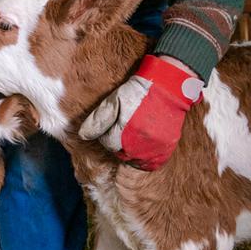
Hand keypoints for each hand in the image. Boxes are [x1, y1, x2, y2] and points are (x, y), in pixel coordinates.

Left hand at [78, 55, 202, 169]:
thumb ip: (98, 119)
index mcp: (123, 134)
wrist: (167, 86)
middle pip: (121, 153)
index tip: (117, 121)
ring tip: (136, 132)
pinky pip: (152, 163)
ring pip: (135, 160)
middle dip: (120, 142)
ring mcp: (154, 149)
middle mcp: (139, 146)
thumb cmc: (138, 92)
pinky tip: (146, 144)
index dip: (109, 132)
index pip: (107, 143)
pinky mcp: (167, 149)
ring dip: (133, 150)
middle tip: (127, 125)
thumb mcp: (114, 100)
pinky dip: (146, 157)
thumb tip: (83, 136)